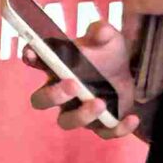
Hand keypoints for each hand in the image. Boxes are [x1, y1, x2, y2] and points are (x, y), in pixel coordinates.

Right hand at [22, 20, 139, 140]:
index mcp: (57, 69)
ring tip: (99, 103)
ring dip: (81, 115)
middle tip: (73, 85)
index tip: (32, 52)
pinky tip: (131, 118)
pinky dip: (116, 128)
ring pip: (67, 121)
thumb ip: (103, 32)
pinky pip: (103, 132)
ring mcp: (77, 111)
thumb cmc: (108, 57)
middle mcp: (61, 94)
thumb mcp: (110, 40)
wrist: (127, 76)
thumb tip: (101, 30)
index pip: (37, 62)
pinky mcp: (99, 124)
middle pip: (42, 100)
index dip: (31, 57)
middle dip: (54, 95)